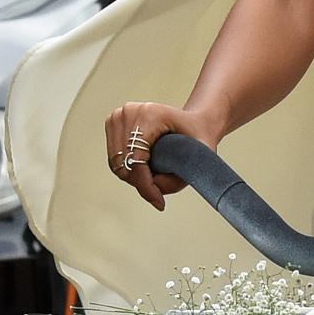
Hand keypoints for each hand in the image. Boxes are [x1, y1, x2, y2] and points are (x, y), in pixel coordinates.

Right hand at [104, 102, 219, 213]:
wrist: (193, 121)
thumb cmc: (198, 137)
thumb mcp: (200, 158)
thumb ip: (176, 179)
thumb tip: (151, 187)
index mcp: (150, 114)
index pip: (137, 158)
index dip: (145, 186)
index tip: (160, 203)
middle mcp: (129, 111)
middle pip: (124, 163)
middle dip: (141, 183)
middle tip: (159, 195)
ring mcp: (118, 115)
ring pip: (116, 163)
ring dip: (133, 178)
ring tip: (153, 183)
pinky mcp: (113, 122)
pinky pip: (114, 158)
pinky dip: (127, 170)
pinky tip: (145, 173)